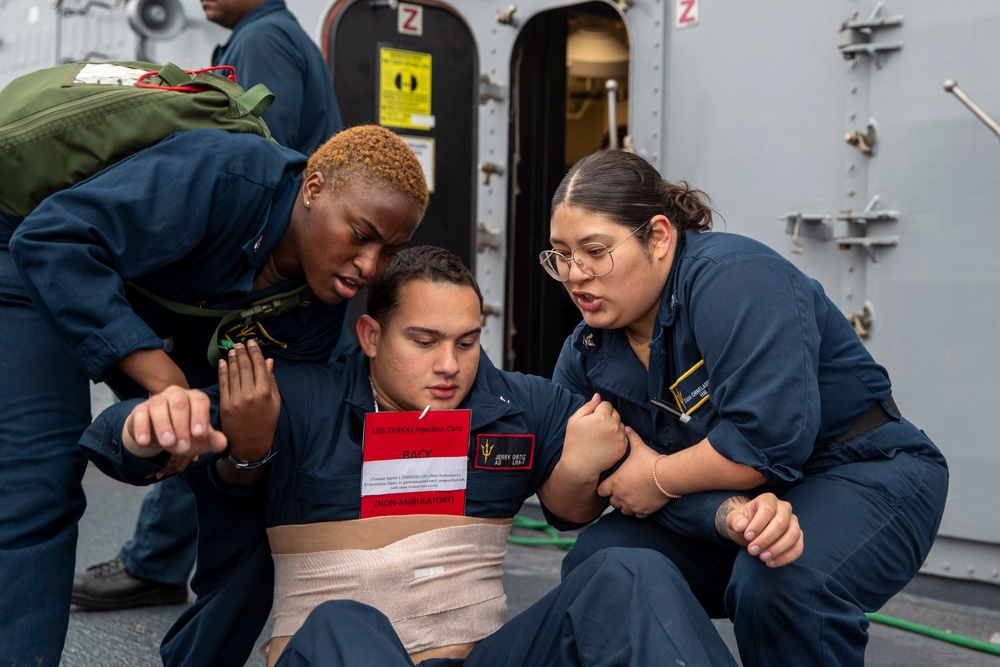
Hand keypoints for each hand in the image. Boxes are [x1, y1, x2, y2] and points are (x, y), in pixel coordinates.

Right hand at [126, 386, 226, 457]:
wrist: (159, 438)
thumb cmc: (185, 435)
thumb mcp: (200, 441)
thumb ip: (212, 440)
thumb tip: (223, 442)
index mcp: (195, 398)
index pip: (199, 400)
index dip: (200, 415)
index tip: (199, 433)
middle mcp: (176, 394)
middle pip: (180, 403)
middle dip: (182, 426)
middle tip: (182, 446)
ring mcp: (157, 399)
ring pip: (159, 405)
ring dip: (163, 426)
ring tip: (167, 443)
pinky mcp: (140, 408)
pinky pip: (140, 413)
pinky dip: (142, 427)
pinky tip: (145, 441)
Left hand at [218, 340, 279, 463]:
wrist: (251, 443)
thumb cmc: (266, 422)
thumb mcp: (275, 402)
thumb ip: (271, 380)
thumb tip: (268, 361)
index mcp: (264, 392)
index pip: (258, 366)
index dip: (254, 352)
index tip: (251, 343)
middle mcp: (249, 394)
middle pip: (244, 367)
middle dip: (242, 353)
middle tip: (239, 344)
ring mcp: (235, 399)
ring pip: (233, 373)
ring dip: (232, 359)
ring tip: (232, 350)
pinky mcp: (224, 404)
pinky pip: (223, 384)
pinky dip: (222, 371)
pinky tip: (222, 362)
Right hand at [559, 393, 627, 482]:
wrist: (580, 466)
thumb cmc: (575, 442)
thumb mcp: (575, 420)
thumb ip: (588, 406)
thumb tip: (598, 396)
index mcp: (601, 416)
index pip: (606, 404)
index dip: (598, 410)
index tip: (592, 419)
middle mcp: (613, 425)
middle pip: (615, 413)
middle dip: (607, 417)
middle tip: (597, 429)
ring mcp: (620, 437)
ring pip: (620, 424)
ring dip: (613, 427)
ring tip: (601, 437)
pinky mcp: (623, 447)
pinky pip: (623, 436)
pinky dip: (617, 438)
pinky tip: (606, 444)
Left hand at [597, 428, 669, 517]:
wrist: (666, 476)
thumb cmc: (649, 462)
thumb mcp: (638, 447)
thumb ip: (630, 437)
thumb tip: (626, 428)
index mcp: (615, 482)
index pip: (601, 491)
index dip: (604, 488)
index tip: (609, 484)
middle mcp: (621, 496)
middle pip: (612, 502)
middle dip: (615, 497)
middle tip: (622, 490)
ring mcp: (632, 505)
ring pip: (623, 511)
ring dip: (626, 505)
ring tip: (632, 498)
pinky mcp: (644, 511)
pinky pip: (637, 515)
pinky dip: (638, 511)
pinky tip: (642, 503)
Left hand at [716, 493, 803, 567]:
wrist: (749, 531)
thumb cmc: (742, 523)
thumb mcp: (733, 519)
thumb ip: (736, 520)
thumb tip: (741, 526)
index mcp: (768, 500)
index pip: (767, 509)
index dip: (758, 524)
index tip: (747, 536)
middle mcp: (784, 508)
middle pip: (781, 523)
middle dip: (766, 539)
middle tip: (752, 550)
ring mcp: (793, 522)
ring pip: (793, 535)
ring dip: (777, 549)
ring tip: (762, 558)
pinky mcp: (798, 536)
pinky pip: (798, 547)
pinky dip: (786, 557)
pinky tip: (771, 563)